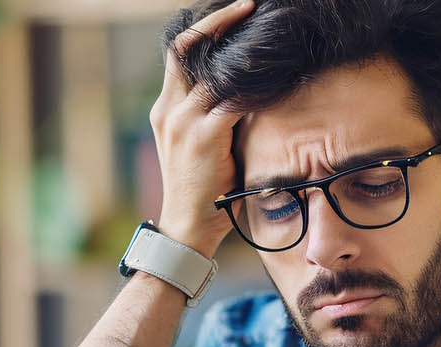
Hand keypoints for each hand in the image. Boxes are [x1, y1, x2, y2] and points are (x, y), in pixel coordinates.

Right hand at [148, 0, 255, 257]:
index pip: (180, 53)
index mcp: (166, 109)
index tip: (234, 13)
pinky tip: (274, 74)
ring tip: (266, 29)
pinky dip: (251, 83)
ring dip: (240, 45)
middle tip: (250, 4)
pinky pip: (230, 98)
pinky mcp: (203, 136)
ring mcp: (183, 121)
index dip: (206, 29)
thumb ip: (215, 118)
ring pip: (208, 65)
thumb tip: (250, 95)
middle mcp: (169, 108)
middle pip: (188, 46)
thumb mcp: (200, 146)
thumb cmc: (202, 190)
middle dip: (220, 20)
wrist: (186, 229)